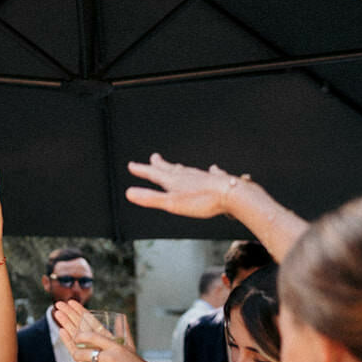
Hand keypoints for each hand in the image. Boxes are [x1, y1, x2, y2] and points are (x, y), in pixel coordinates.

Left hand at [53, 302, 173, 361]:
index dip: (80, 336)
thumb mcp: (131, 349)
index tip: (76, 337)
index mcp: (116, 347)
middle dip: (77, 354)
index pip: (92, 336)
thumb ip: (122, 334)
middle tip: (76, 355)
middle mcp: (110, 357)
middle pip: (84, 353)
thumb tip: (119, 317)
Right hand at [125, 153, 248, 218]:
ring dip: (179, 168)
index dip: (142, 170)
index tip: (132, 165)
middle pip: (170, 169)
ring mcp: (202, 177)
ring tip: (175, 165)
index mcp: (174, 181)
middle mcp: (187, 176)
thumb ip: (150, 198)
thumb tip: (129, 192)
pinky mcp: (217, 180)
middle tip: (153, 158)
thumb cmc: (203, 201)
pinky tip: (213, 168)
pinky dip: (211, 170)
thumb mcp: (172, 203)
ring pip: (188, 171)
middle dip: (160, 165)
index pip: (154, 174)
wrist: (232, 195)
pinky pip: (212, 173)